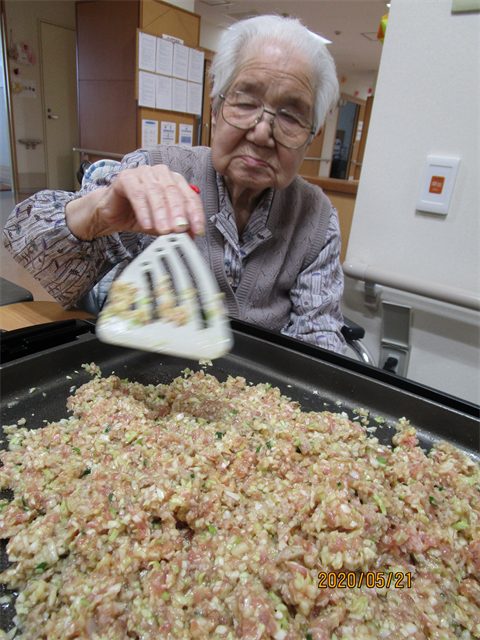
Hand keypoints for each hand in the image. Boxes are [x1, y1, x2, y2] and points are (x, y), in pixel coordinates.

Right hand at [66, 165, 204, 240]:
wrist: (113, 211)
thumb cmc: (139, 215)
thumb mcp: (162, 225)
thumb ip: (177, 228)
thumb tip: (191, 237)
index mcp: (175, 182)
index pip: (190, 197)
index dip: (195, 215)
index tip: (197, 230)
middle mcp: (162, 174)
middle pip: (174, 193)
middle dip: (178, 214)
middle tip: (179, 230)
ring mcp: (144, 173)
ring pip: (156, 192)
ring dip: (161, 214)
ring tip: (164, 230)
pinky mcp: (127, 177)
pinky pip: (137, 194)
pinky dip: (143, 211)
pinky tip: (147, 224)